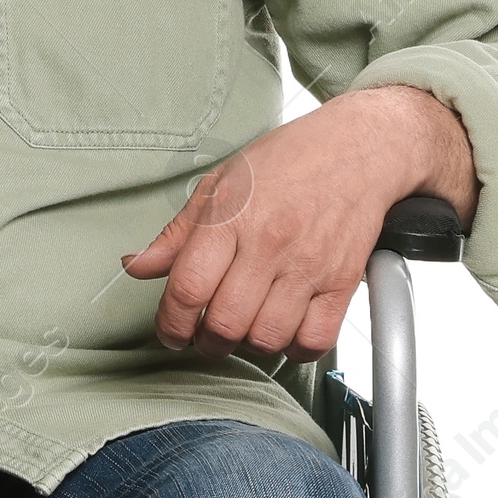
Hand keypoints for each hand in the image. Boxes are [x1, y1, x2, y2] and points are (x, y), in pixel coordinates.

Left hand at [120, 86, 477, 364]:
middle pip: (225, 322)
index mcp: (231, 217)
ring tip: (246, 330)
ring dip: (249, 346)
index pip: (188, 288)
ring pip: (267, 337)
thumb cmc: (289, 161)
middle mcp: (269, 242)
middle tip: (207, 336)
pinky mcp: (343, 281)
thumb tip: (137, 267)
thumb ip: (177, 233)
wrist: (360, 148)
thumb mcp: (221, 183)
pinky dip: (295, 349)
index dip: (171, 323)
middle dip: (207, 342)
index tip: (172, 333)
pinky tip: (285, 330)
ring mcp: (308, 264)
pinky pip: (314, 340)